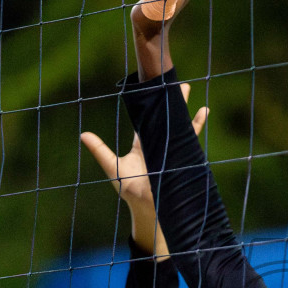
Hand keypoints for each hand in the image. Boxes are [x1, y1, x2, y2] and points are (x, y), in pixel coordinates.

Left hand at [79, 84, 207, 256]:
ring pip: (176, 123)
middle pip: (162, 117)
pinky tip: (203, 110)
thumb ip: (100, 151)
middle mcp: (156, 144)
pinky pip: (190, 137)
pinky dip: (195, 124)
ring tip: (186, 87)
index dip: (146, 104)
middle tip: (170, 80)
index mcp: (140, 145)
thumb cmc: (129, 191)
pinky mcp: (180, 156)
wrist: (148, 208)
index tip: (147, 86)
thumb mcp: (113, 168)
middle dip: (167, 99)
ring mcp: (169, 149)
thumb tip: (83, 134)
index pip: (143, 120)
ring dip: (181, 105)